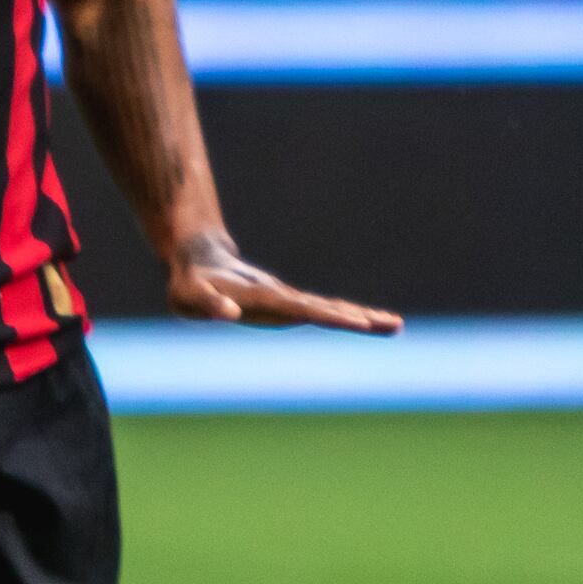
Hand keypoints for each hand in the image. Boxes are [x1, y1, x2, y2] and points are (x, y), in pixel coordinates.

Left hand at [164, 233, 400, 334]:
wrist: (199, 258)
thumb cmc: (189, 283)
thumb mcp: (189, 296)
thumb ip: (208, 304)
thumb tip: (229, 314)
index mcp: (264, 297)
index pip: (304, 309)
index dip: (331, 316)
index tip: (359, 323)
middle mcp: (282, 297)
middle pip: (328, 308)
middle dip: (360, 318)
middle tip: (394, 325)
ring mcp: (287, 300)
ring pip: (331, 308)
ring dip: (361, 317)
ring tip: (394, 325)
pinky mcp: (287, 305)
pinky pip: (323, 311)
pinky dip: (347, 317)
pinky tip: (366, 322)